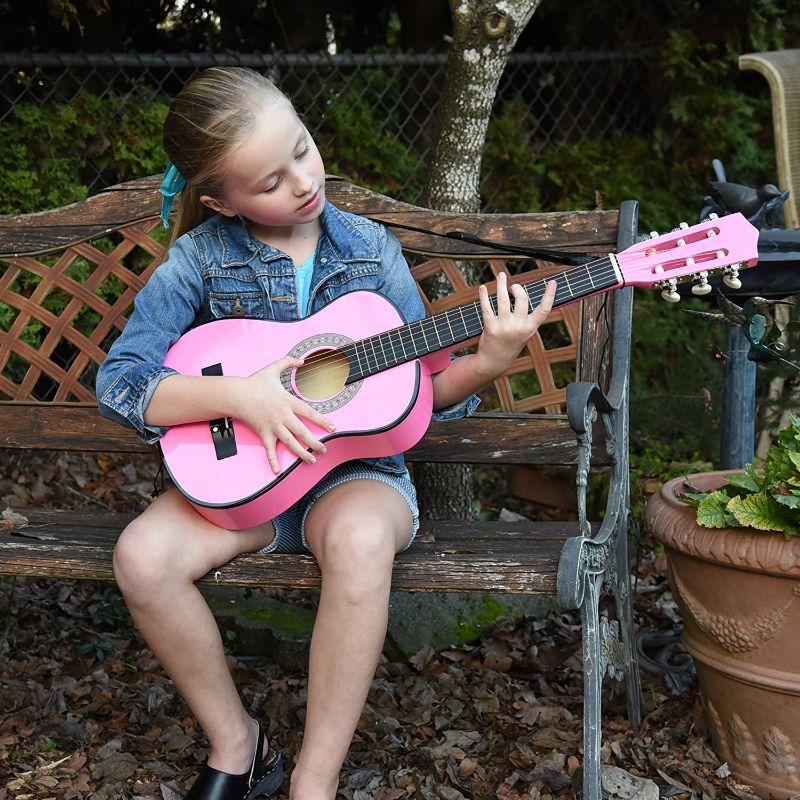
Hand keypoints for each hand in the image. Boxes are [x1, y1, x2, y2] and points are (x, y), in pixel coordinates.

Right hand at [232, 356, 334, 473]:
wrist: (235, 394)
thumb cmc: (254, 382)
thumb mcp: (273, 368)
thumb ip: (289, 362)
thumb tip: (303, 360)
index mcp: (287, 401)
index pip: (309, 413)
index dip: (322, 421)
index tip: (333, 428)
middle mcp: (282, 416)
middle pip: (302, 432)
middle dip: (315, 442)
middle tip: (325, 449)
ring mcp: (272, 426)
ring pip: (290, 443)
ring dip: (302, 453)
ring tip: (312, 460)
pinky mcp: (263, 433)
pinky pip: (269, 449)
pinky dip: (273, 460)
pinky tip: (278, 470)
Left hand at [475, 273, 556, 376]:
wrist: (495, 361)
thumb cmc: (511, 343)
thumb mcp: (524, 333)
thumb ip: (526, 317)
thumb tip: (522, 293)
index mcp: (530, 328)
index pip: (544, 310)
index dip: (550, 296)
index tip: (553, 282)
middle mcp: (518, 327)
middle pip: (522, 299)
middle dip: (517, 288)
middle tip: (512, 287)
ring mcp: (504, 327)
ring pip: (503, 300)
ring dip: (501, 284)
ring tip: (501, 276)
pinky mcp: (490, 327)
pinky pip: (487, 308)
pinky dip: (484, 296)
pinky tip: (483, 288)